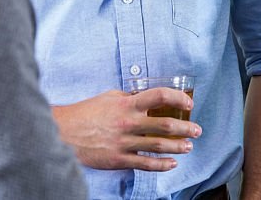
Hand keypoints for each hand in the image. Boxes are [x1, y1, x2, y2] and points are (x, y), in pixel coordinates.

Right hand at [51, 89, 201, 170]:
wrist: (64, 131)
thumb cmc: (87, 112)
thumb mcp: (109, 97)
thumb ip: (130, 98)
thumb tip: (148, 97)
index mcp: (127, 104)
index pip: (159, 96)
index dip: (177, 97)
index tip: (189, 102)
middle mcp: (128, 122)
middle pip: (164, 124)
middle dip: (185, 127)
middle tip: (197, 130)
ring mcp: (124, 142)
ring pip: (158, 145)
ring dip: (178, 146)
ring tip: (189, 146)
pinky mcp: (118, 159)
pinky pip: (145, 163)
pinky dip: (161, 165)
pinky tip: (172, 163)